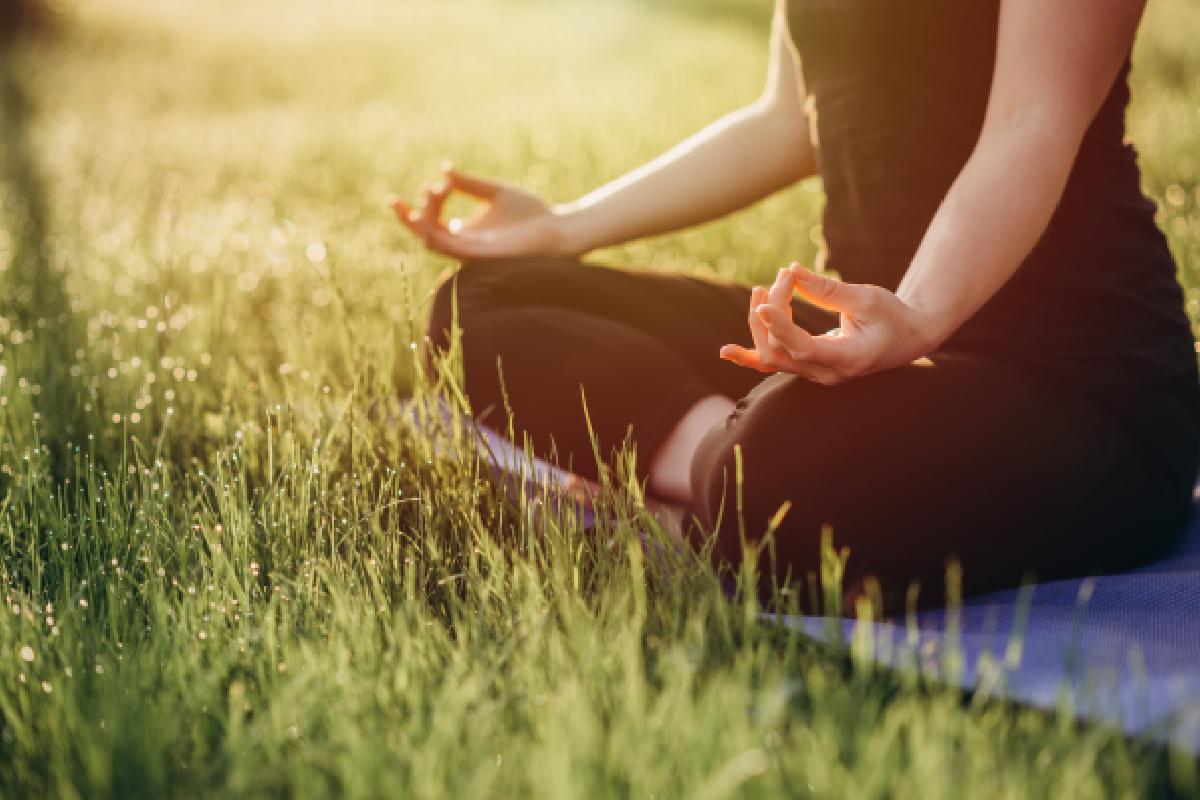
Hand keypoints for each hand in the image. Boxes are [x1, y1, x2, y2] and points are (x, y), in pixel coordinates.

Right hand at [391, 163, 567, 259]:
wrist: (557, 230)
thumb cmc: (531, 214)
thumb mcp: (495, 192)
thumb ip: (469, 183)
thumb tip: (443, 170)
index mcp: (466, 231)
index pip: (433, 219)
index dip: (429, 200)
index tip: (443, 181)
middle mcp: (464, 244)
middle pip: (425, 233)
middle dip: (408, 217)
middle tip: (402, 199)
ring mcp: (471, 252)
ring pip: (433, 243)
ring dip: (420, 225)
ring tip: (410, 209)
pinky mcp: (481, 256)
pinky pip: (450, 249)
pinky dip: (436, 236)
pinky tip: (427, 224)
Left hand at [720, 264, 941, 384]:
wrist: (907, 338)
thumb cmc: (893, 316)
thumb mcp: (867, 298)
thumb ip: (828, 289)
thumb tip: (791, 271)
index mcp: (848, 359)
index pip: (804, 348)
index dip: (780, 326)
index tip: (764, 301)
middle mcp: (827, 374)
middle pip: (780, 350)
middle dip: (772, 313)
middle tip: (781, 278)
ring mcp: (815, 374)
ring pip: (772, 357)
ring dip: (758, 325)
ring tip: (759, 291)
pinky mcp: (807, 367)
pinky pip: (773, 365)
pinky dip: (749, 357)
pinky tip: (727, 351)